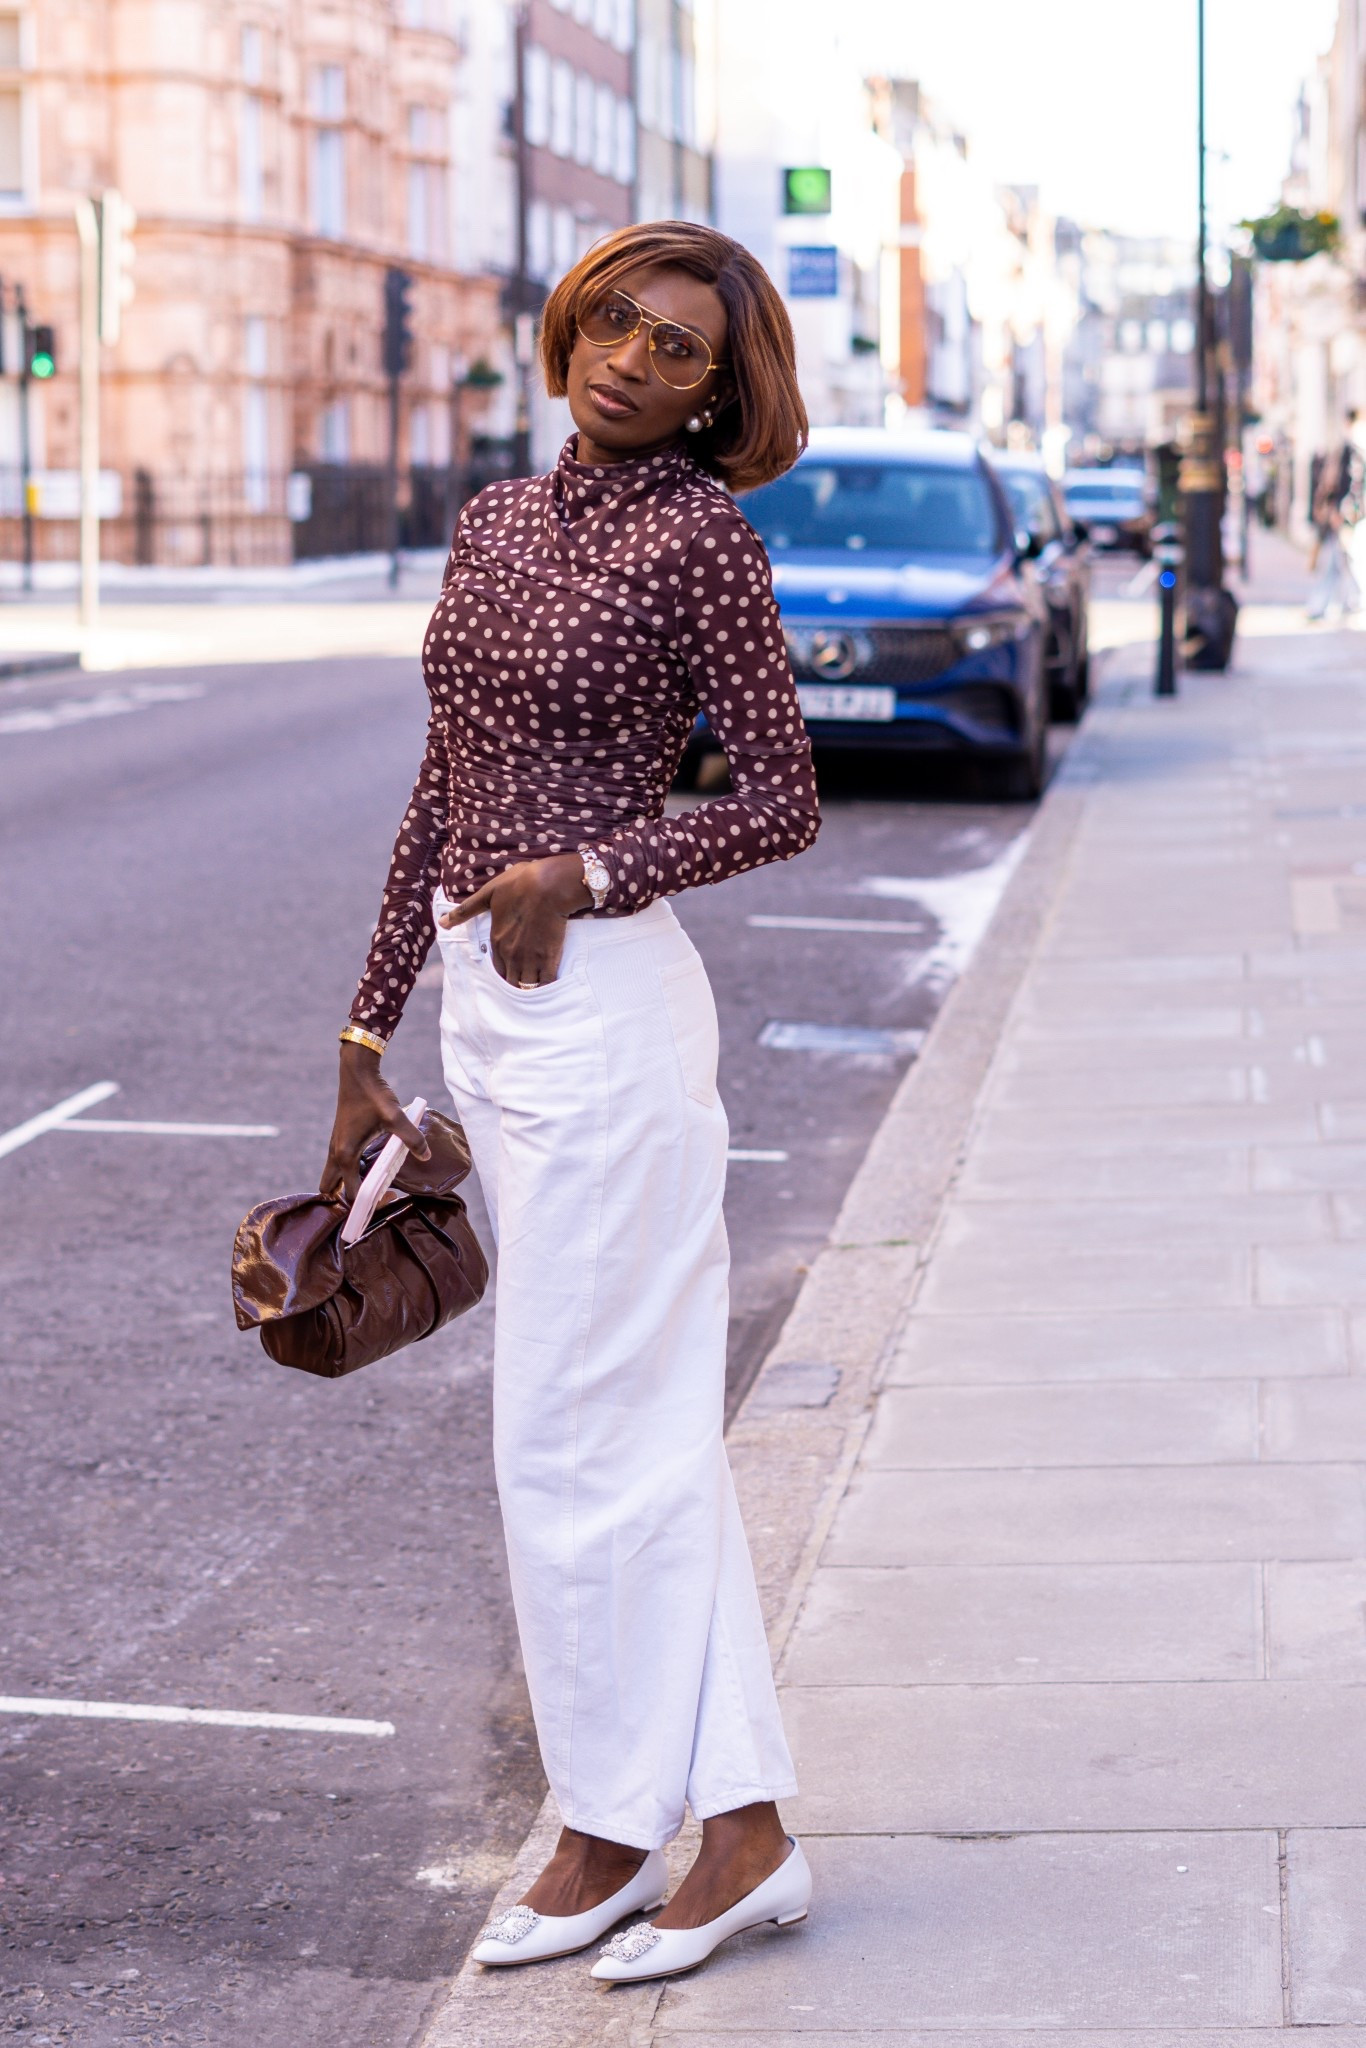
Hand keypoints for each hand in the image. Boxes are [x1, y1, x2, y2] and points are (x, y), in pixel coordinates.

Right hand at [322, 1041, 429, 1203]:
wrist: (357, 1072)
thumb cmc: (373, 1094)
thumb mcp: (395, 1117)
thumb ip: (412, 1138)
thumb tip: (426, 1156)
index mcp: (346, 1154)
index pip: (352, 1194)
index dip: (370, 1203)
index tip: (390, 1196)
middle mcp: (336, 1154)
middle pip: (331, 1191)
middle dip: (348, 1201)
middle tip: (374, 1199)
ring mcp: (335, 1147)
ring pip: (333, 1179)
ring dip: (348, 1187)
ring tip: (375, 1187)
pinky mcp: (339, 1140)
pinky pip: (338, 1167)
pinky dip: (349, 1175)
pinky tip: (370, 1169)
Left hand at [438, 853, 590, 986]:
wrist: (548, 884)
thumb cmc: (518, 884)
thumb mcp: (487, 894)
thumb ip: (465, 911)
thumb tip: (441, 922)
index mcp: (497, 940)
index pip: (496, 969)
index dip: (503, 973)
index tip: (509, 972)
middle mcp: (511, 954)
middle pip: (512, 981)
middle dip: (516, 983)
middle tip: (523, 980)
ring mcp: (530, 958)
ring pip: (527, 985)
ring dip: (530, 986)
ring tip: (536, 984)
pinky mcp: (549, 957)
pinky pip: (546, 982)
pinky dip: (546, 985)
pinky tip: (548, 984)